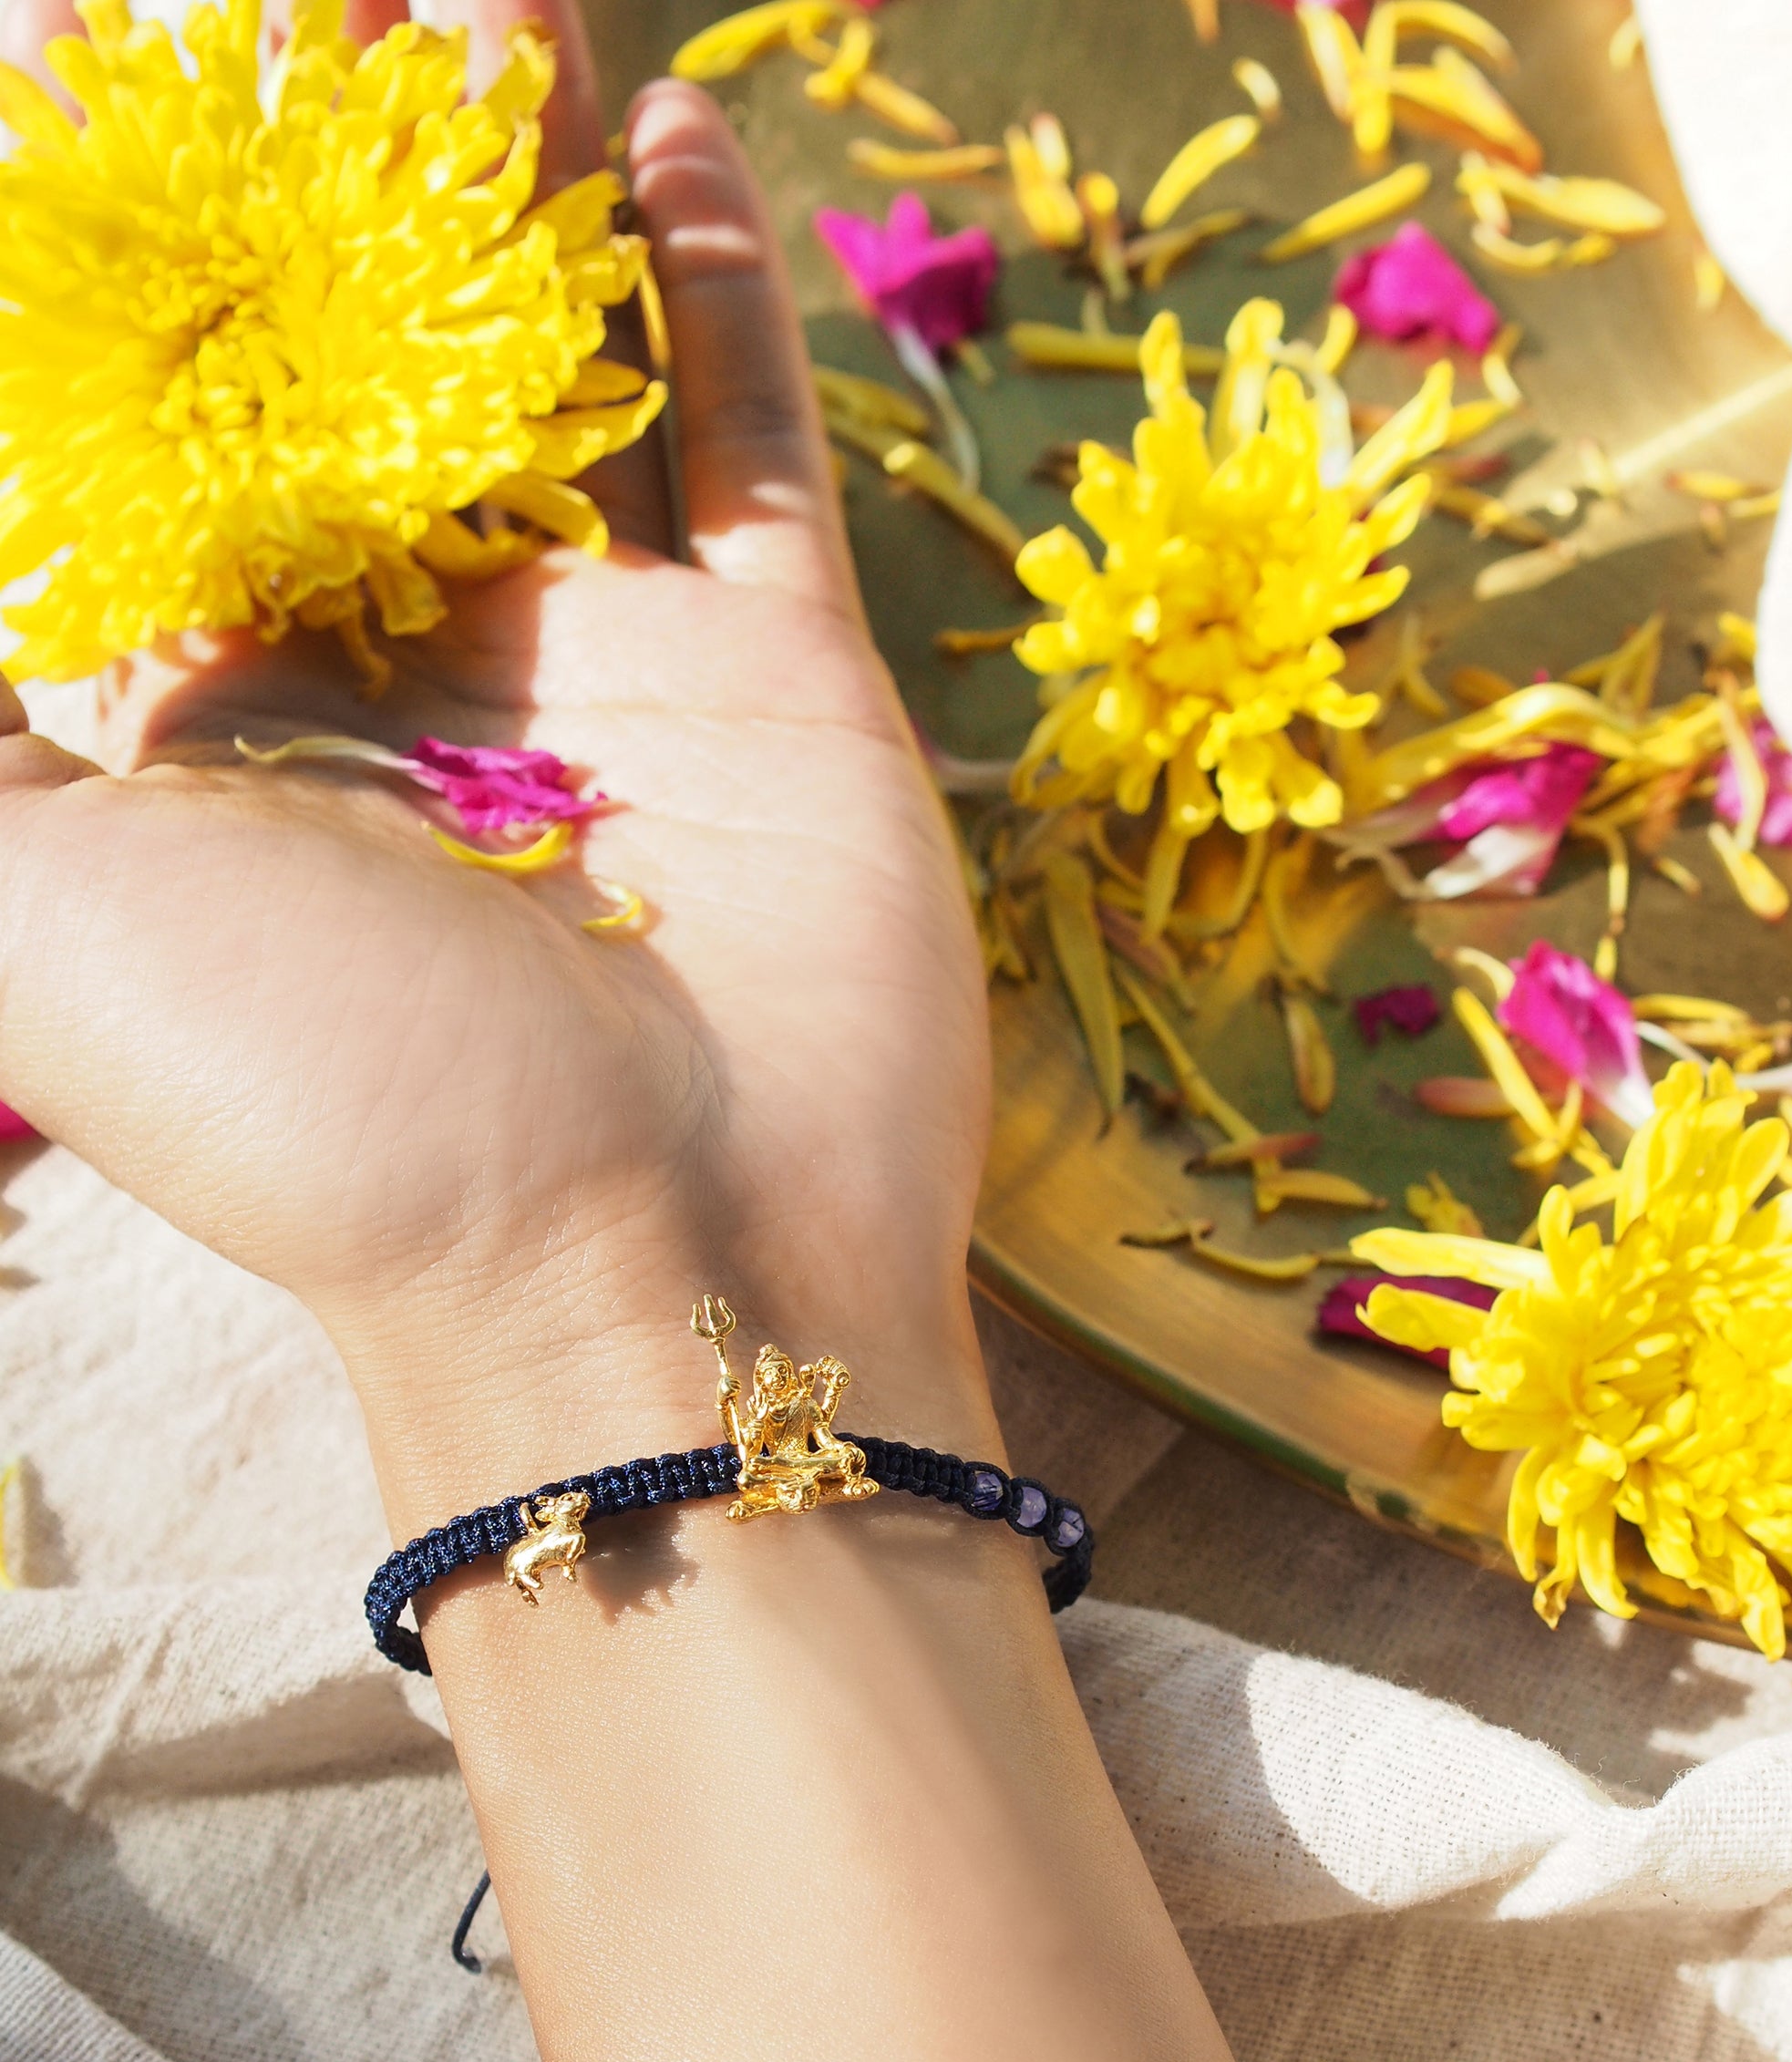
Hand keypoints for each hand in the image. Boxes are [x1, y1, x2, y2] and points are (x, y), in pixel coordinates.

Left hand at [0, 0, 992, 1514]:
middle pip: (355, 352)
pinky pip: (752, 442)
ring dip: (516, 174)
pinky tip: (676, 134)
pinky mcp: (786, 677)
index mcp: (222, 710)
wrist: (659, 1279)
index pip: (146, 418)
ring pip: (558, 360)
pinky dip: (721, 293)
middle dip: (323, 161)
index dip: (107, 235)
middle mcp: (410, 667)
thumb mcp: (37, 916)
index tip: (76, 48)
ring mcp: (614, 660)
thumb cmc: (332, 1109)